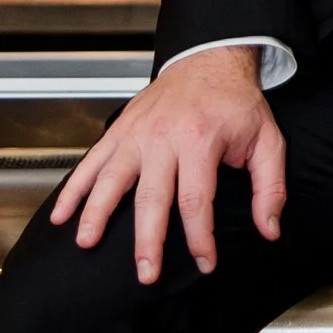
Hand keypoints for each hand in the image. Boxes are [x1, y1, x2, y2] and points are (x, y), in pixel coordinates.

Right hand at [51, 44, 287, 285]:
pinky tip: (62, 214)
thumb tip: (269, 229)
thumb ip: (270, 187)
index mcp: (200, 140)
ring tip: (86, 243)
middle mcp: (163, 137)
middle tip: (145, 273)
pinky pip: (91, 161)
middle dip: (147, 240)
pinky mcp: (119, 130)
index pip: (196, 200)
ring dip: (96, 213)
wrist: (209, 60)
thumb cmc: (237, 103)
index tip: (205, 263)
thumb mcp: (267, 140)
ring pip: (110, 178)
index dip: (200, 238)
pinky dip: (73, 188)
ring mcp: (136, 133)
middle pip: (150, 197)